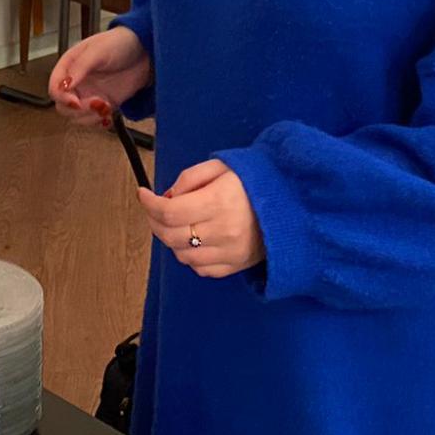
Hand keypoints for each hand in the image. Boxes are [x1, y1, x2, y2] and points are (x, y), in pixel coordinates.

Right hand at [48, 26, 150, 129]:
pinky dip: (100, 122)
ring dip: (90, 117)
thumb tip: (64, 85)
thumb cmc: (119, 42)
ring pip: (77, 117)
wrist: (145, 51)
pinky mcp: (103, 104)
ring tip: (107, 106)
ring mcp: (89, 94)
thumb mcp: (98, 51)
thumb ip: (80, 67)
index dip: (62, 98)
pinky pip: (94, 120)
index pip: (55, 88)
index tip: (76, 102)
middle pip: (63, 106)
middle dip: (78, 110)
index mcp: (69, 66)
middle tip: (97, 103)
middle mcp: (76, 82)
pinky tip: (110, 113)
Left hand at [136, 159, 265, 278]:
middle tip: (156, 209)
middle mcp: (223, 231)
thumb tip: (167, 197)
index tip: (143, 194)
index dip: (149, 204)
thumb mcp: (221, 166)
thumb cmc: (255, 180)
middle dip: (155, 221)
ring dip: (172, 239)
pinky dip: (190, 256)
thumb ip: (190, 178)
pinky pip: (200, 269)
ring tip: (178, 223)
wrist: (292, 203)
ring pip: (182, 255)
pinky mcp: (236, 266)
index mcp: (219, 202)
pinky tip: (194, 240)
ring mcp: (230, 253)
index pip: (169, 212)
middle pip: (170, 236)